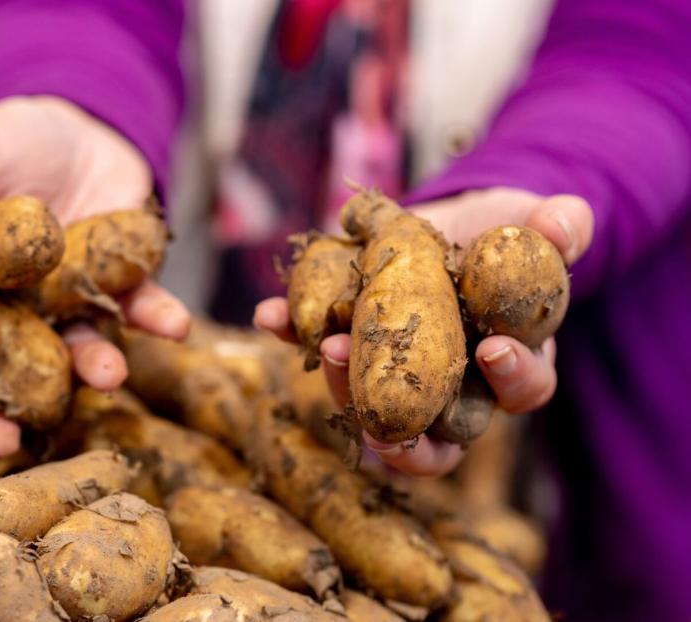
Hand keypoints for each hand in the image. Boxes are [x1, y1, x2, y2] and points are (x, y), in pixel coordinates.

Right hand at [0, 96, 189, 458]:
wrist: (86, 130)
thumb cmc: (14, 143)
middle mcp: (16, 309)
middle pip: (2, 369)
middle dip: (0, 411)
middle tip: (0, 444)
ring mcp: (71, 304)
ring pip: (77, 349)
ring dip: (93, 367)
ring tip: (107, 377)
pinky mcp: (122, 288)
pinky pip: (140, 310)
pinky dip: (158, 318)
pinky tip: (176, 325)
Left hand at [254, 188, 593, 475]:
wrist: (452, 221)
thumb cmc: (505, 235)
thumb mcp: (535, 226)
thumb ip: (558, 229)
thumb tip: (567, 220)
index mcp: (507, 365)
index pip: (520, 390)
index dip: (512, 378)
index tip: (494, 349)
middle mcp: (450, 385)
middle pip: (435, 431)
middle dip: (409, 429)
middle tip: (388, 418)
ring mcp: (393, 371)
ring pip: (370, 402)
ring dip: (346, 382)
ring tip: (330, 347)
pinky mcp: (349, 340)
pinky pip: (319, 347)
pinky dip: (292, 332)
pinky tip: (271, 316)